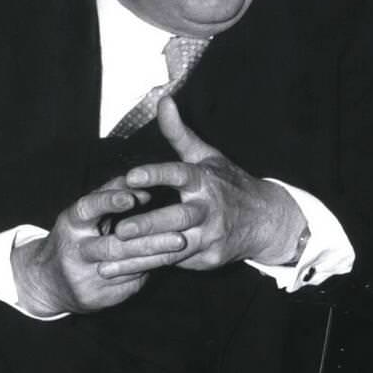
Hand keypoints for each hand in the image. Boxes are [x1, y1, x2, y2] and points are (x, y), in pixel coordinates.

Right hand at [12, 175, 184, 314]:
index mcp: (71, 225)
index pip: (88, 209)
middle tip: (179, 235)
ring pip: (125, 268)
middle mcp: (75, 251)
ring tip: (181, 246)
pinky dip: (149, 271)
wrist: (48, 283)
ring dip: (156, 257)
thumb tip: (143, 184)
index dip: (109, 201)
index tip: (133, 197)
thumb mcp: (85, 214)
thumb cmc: (76, 236)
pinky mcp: (96, 298)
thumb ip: (111, 196)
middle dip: (149, 241)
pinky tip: (169, 262)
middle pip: (114, 247)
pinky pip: (128, 283)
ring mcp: (85, 277)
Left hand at [101, 97, 305, 276]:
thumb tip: (163, 100)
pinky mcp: (209, 258)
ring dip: (140, 256)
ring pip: (172, 248)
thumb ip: (179, 133)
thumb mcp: (207, 156)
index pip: (179, 175)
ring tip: (107, 262)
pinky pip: (176, 263)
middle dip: (148, 225)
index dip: (156, 175)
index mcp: (205, 180)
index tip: (131, 176)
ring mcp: (210, 236)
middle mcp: (209, 208)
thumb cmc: (229, 184)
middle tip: (119, 230)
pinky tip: (122, 271)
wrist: (265, 220)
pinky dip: (149, 267)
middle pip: (176, 218)